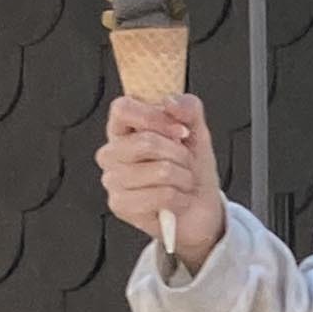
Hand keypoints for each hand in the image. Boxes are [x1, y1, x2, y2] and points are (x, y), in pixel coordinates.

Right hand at [98, 91, 225, 262]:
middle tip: (186, 162)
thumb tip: (171, 102)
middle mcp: (112, 153)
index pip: (123, 108)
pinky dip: (180, 198)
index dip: (154, 117)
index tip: (180, 130)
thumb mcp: (196, 132)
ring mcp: (113, 180)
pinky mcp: (120, 205)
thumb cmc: (191, 170)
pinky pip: (161, 195)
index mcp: (124, 129)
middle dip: (180, 154)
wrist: (200, 208)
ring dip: (184, 177)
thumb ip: (187, 108)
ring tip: (183, 182)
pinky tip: (178, 200)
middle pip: (145, 142)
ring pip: (160, 170)